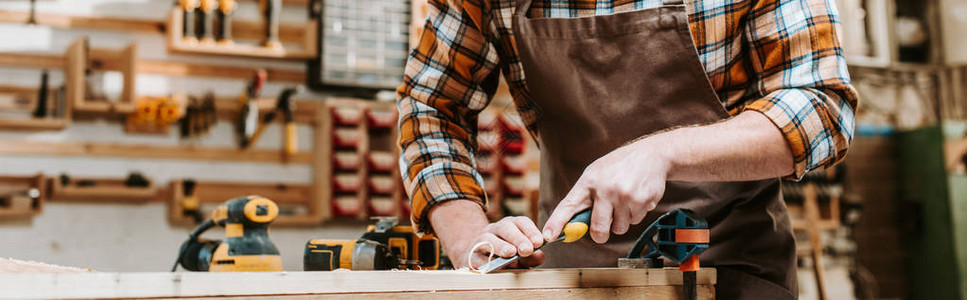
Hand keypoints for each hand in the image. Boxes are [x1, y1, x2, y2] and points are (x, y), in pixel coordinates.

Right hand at [466, 216, 545, 269]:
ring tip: (510, 253)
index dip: (531, 231)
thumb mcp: (521, 256)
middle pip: (506, 228)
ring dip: (500, 246)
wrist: (477, 261)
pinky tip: (493, 266)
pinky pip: (477, 256)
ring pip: (489, 239)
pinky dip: (485, 261)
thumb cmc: (504, 258)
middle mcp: (495, 229)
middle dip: (518, 238)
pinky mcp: (471, 255)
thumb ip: (531, 257)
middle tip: (527, 249)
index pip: (521, 222)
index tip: (539, 242)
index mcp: (511, 226)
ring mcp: (481, 240)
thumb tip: (539, 256)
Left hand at [542, 139, 669, 243]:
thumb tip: (573, 226)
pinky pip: (635, 222)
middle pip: (598, 229)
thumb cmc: (618, 167)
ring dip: (620, 221)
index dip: (556, 222)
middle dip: (599, 234)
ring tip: (624, 201)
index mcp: (589, 181)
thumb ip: (585, 198)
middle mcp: (605, 189)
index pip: (568, 205)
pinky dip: (634, 215)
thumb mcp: (596, 174)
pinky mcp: (642, 201)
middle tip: (602, 230)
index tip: (548, 236)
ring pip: (619, 228)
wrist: (651, 154)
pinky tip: (636, 197)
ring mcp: (624, 196)